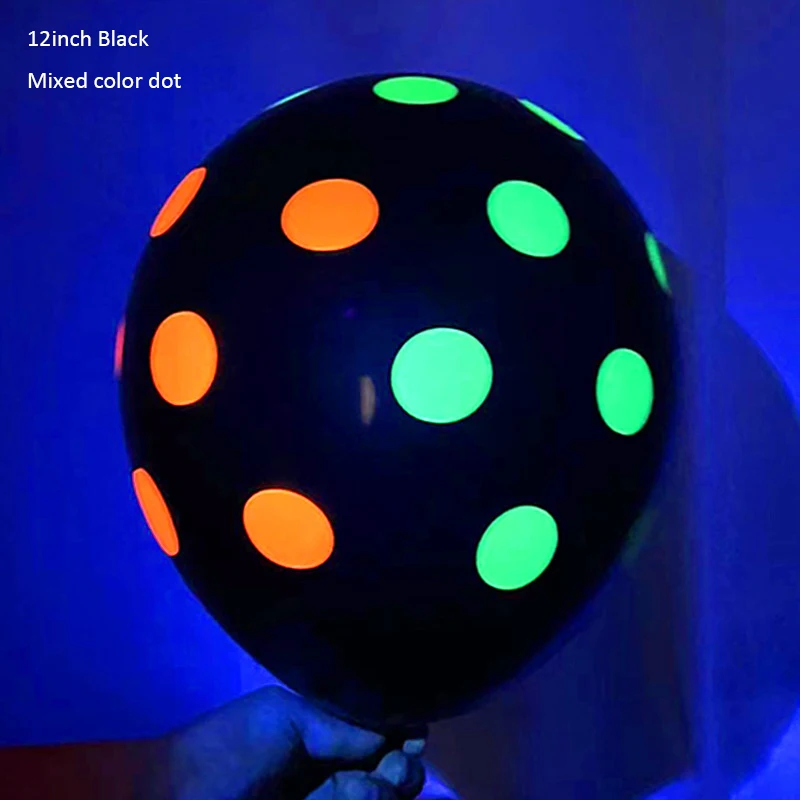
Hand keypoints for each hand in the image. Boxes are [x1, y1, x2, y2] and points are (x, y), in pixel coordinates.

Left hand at [153, 684, 426, 799]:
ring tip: (360, 788)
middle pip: (397, 776)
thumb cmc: (228, 747)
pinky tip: (351, 794)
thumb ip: (341, 722)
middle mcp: (335, 776)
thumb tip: (400, 730)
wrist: (177, 798)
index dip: (405, 735)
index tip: (412, 735)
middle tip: (391, 767)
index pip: (386, 737)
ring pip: (382, 799)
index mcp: (328, 741)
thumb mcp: (285, 716)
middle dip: (403, 771)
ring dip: (383, 791)